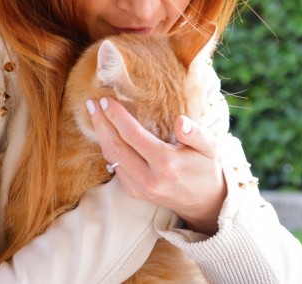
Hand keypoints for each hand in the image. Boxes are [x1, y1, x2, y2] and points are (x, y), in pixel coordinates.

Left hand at [87, 97, 226, 234]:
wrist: (204, 202)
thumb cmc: (206, 168)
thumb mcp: (209, 148)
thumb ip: (196, 133)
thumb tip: (180, 120)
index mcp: (166, 164)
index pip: (133, 136)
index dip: (117, 117)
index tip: (106, 100)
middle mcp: (149, 178)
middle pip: (115, 147)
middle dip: (101, 123)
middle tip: (92, 103)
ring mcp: (139, 188)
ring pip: (111, 158)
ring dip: (101, 135)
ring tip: (95, 114)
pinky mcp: (134, 192)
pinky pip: (115, 167)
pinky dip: (108, 148)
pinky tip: (107, 133)